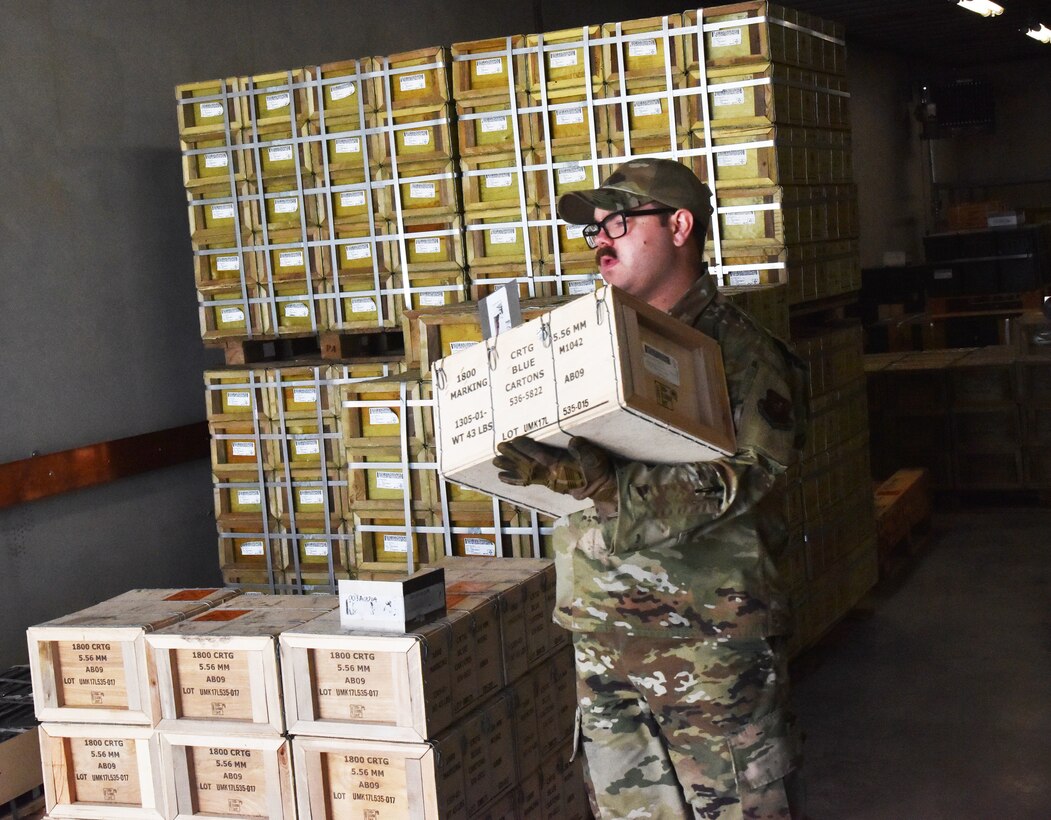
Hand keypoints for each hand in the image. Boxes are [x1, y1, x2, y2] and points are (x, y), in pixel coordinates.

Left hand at [493, 436, 619, 518]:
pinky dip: (514, 479)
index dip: (527, 448)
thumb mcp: (595, 458)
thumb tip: (573, 442)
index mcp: (561, 468)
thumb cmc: (599, 471)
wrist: (603, 488)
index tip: (515, 440)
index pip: (540, 457)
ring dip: (510, 468)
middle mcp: (551, 476)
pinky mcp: (549, 483)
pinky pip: (528, 481)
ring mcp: (549, 481)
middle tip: (498, 449)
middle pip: (528, 466)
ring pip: (526, 474)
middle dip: (513, 457)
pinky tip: (503, 477)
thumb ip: (583, 450)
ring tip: (495, 462)